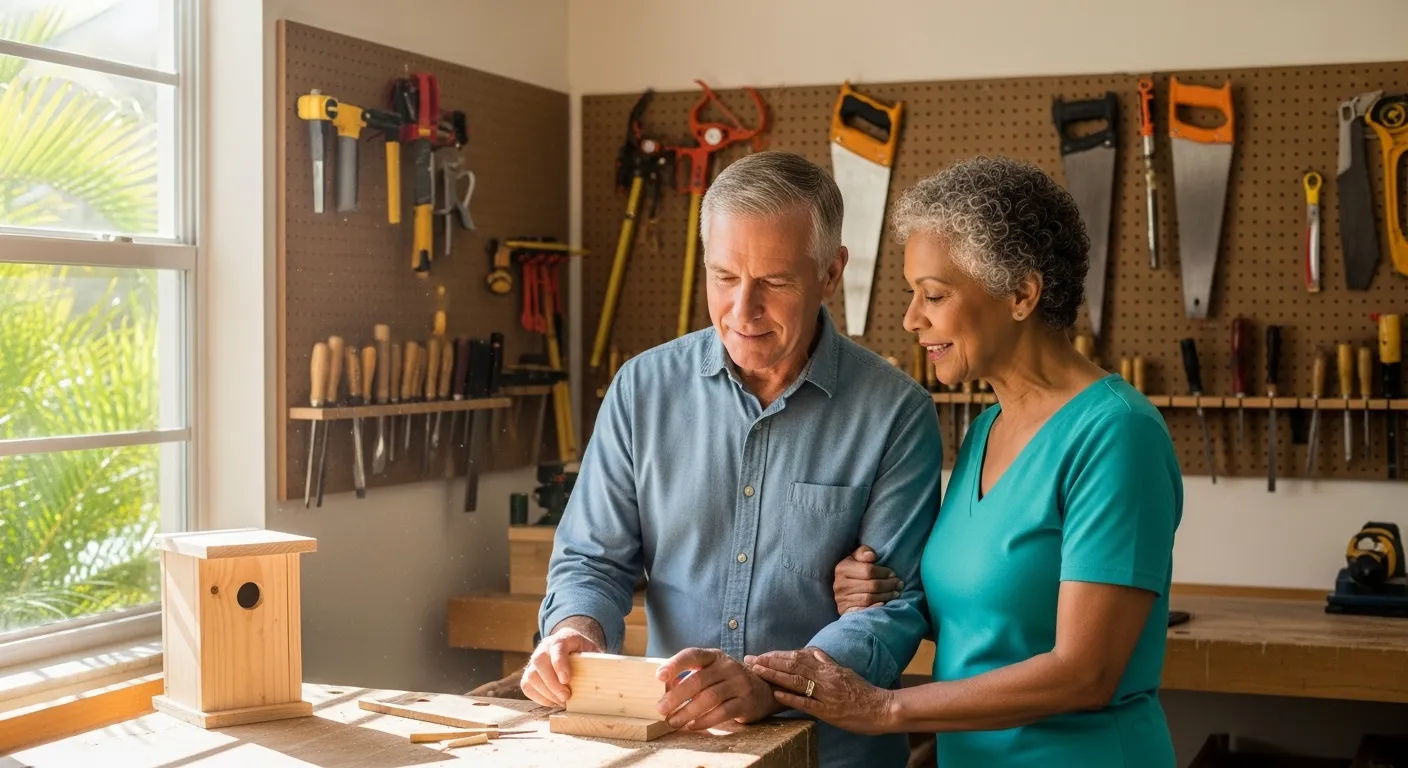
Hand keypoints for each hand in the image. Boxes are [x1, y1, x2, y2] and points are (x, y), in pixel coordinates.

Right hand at [519, 622, 602, 707]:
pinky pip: (527, 686)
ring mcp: (534, 660)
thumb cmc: (584, 652)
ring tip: (561, 701)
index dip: (560, 664)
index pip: (557, 647)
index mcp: (562, 638)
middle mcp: (545, 647)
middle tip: (566, 697)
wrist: (570, 645)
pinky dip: (539, 697)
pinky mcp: (529, 673)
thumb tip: (609, 676)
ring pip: (531, 676)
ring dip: (546, 693)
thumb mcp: (593, 651)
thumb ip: (597, 660)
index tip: (567, 680)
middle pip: (539, 662)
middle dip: (552, 683)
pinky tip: (553, 701)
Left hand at [655, 648, 779, 729]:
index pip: (692, 655)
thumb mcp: (712, 672)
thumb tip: (666, 691)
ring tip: (673, 722)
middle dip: (676, 696)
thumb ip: (691, 677)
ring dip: (688, 712)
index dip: (674, 664)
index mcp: (714, 656)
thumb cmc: (727, 681)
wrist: (764, 690)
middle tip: (661, 708)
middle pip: (698, 680)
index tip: (659, 676)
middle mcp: (727, 666)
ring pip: (709, 698)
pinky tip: (692, 726)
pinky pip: (723, 712)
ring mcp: (739, 683)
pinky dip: (705, 720)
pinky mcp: (746, 702)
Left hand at [746, 648, 896, 734]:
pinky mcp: (829, 711)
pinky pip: (807, 703)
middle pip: (792, 666)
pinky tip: (777, 694)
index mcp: (828, 668)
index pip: (797, 657)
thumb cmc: (862, 691)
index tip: (760, 654)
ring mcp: (826, 694)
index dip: (777, 655)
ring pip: (796, 681)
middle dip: (769, 662)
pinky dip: (791, 697)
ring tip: (757, 671)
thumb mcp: (844, 672)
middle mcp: (825, 678)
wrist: (882, 708)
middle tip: (749, 659)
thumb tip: (813, 651)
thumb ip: (827, 662)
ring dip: (775, 675)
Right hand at [833, 545, 900, 613]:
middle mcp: (840, 584)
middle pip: (871, 586)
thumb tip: (872, 556)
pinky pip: (862, 610)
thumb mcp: (854, 558)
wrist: (840, 590)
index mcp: (842, 568)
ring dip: (886, 596)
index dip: (884, 572)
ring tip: (896, 593)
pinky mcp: (845, 611)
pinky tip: (884, 605)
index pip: (868, 570)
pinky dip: (874, 607)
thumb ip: (862, 552)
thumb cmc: (852, 571)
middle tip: (899, 584)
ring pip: (869, 598)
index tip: (894, 574)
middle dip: (888, 585)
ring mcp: (842, 599)